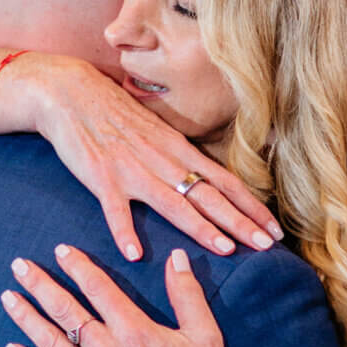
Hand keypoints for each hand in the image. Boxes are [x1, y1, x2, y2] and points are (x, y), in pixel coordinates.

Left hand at [2, 243, 241, 346]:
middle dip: (39, 284)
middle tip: (19, 265)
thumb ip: (187, 294)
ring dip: (26, 317)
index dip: (77, 265)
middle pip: (64, 309)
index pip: (97, 287)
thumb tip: (176, 256)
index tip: (60, 250)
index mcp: (134, 331)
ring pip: (50, 342)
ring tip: (8, 297)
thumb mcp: (205, 336)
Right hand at [22, 57, 280, 264]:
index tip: (275, 230)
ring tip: (225, 249)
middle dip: (241, 222)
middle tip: (267, 246)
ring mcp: (133, 170)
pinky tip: (135, 254)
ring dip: (201, 228)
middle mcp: (163, 161)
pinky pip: (115, 210)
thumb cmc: (114, 113)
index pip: (226, 182)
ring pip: (174, 203)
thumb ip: (179, 159)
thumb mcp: (156, 132)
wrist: (71, 92)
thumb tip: (205, 183)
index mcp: (179, 150)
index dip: (252, 206)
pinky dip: (125, 232)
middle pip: (209, 196)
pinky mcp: (101, 178)